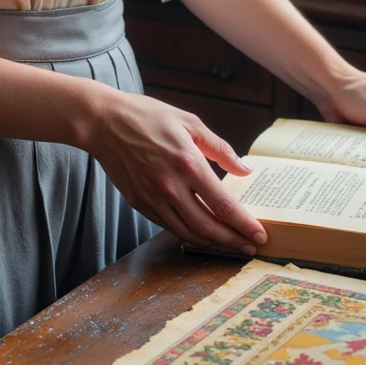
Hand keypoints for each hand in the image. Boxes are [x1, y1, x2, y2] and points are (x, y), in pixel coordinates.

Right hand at [83, 86, 268, 251]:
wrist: (104, 122)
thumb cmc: (147, 116)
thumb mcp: (189, 122)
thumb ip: (220, 148)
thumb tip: (245, 170)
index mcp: (188, 164)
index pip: (224, 205)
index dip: (245, 224)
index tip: (260, 235)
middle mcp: (172, 187)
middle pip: (209, 227)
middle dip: (234, 241)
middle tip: (251, 248)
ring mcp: (153, 198)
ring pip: (189, 233)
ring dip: (213, 243)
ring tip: (230, 243)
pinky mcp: (140, 203)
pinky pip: (170, 226)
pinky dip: (189, 234)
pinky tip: (201, 231)